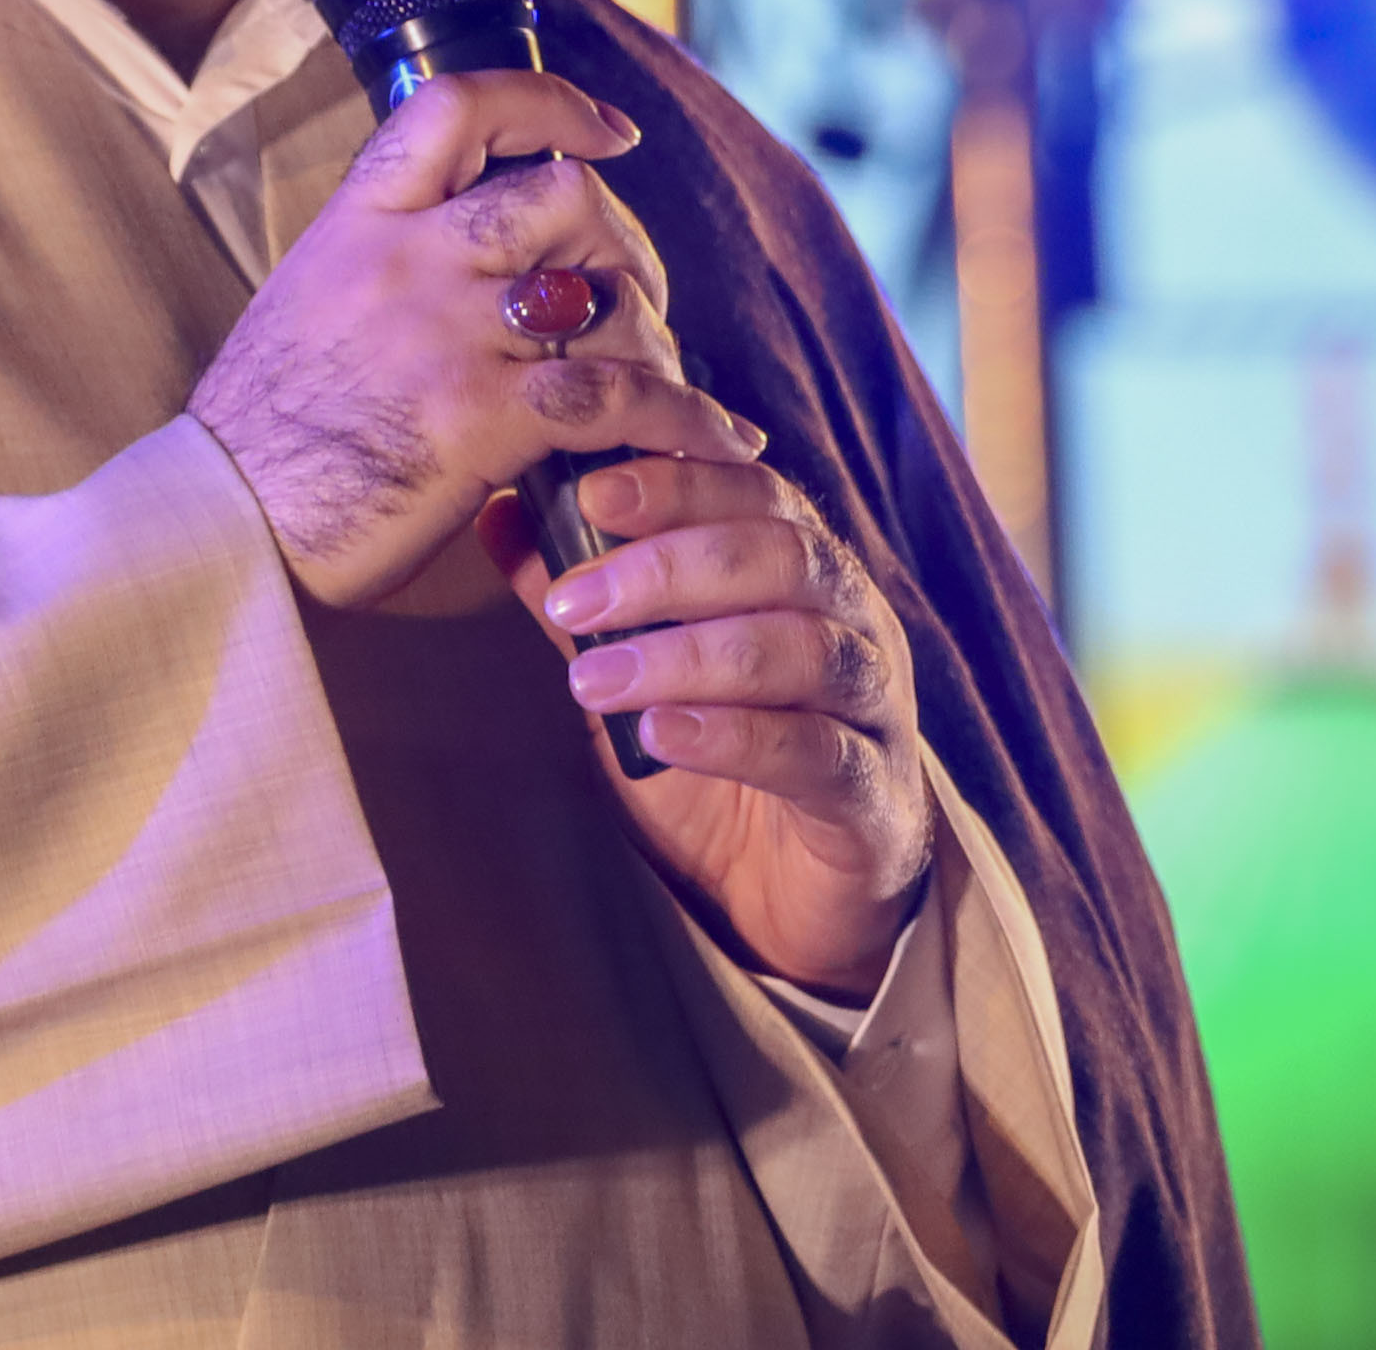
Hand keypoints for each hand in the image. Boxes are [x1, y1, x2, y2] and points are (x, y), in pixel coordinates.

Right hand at [190, 70, 765, 610]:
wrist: (213, 526)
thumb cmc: (258, 437)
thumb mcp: (304, 304)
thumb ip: (379, 266)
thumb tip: (456, 262)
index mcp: (356, 222)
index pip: (459, 107)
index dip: (551, 104)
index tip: (609, 135)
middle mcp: (405, 259)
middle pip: (563, 195)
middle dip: (624, 243)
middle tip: (635, 298)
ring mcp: (444, 334)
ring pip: (600, 290)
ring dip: (653, 336)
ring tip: (663, 382)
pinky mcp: (476, 418)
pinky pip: (611, 395)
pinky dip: (677, 416)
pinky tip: (709, 442)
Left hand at [488, 456, 935, 998]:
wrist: (801, 892)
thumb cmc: (723, 758)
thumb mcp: (643, 669)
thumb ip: (588, 596)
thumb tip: (501, 513)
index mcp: (805, 572)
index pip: (757, 493)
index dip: (680, 483)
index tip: (591, 493)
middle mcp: (854, 622)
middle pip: (782, 556)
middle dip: (667, 567)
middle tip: (572, 600)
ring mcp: (874, 707)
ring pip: (802, 648)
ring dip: (686, 655)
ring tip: (592, 681)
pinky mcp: (872, 795)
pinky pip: (814, 751)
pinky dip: (733, 736)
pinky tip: (661, 736)